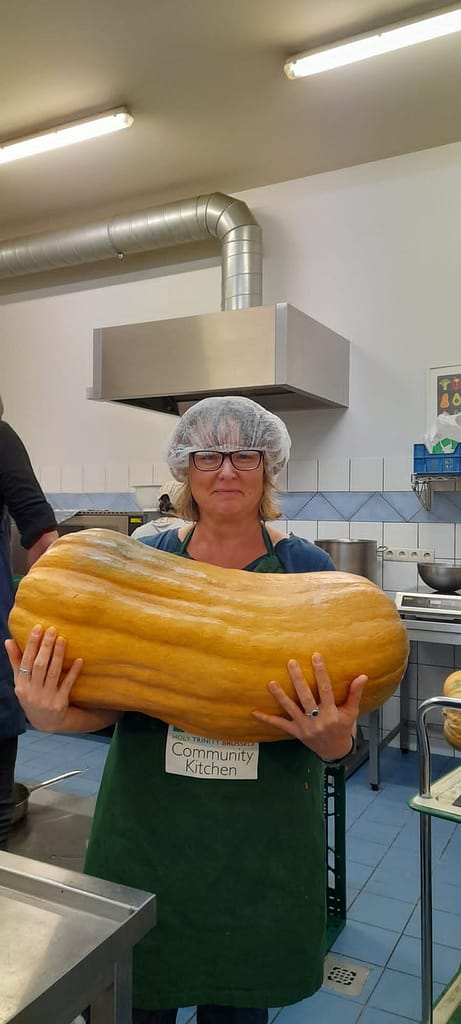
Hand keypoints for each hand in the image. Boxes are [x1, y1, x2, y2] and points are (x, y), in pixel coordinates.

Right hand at [5, 624, 82, 732]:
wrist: (45, 722)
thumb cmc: (31, 695)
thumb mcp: (20, 681)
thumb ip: (16, 661)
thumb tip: (8, 640)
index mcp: (21, 685)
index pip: (26, 661)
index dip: (32, 644)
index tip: (38, 628)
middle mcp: (32, 691)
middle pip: (39, 666)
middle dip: (45, 647)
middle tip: (52, 630)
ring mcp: (47, 698)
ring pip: (53, 673)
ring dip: (58, 655)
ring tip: (62, 639)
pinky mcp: (60, 702)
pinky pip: (67, 684)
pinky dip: (73, 672)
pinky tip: (78, 660)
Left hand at [252, 652, 366, 759]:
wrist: (335, 751)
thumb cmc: (343, 727)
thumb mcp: (352, 712)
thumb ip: (355, 694)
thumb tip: (363, 676)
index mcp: (332, 713)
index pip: (326, 689)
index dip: (321, 673)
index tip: (315, 656)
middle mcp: (317, 719)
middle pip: (306, 697)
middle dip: (298, 680)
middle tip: (290, 662)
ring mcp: (305, 726)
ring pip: (291, 709)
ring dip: (280, 696)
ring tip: (271, 683)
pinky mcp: (296, 732)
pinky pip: (280, 725)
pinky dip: (267, 719)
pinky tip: (254, 712)